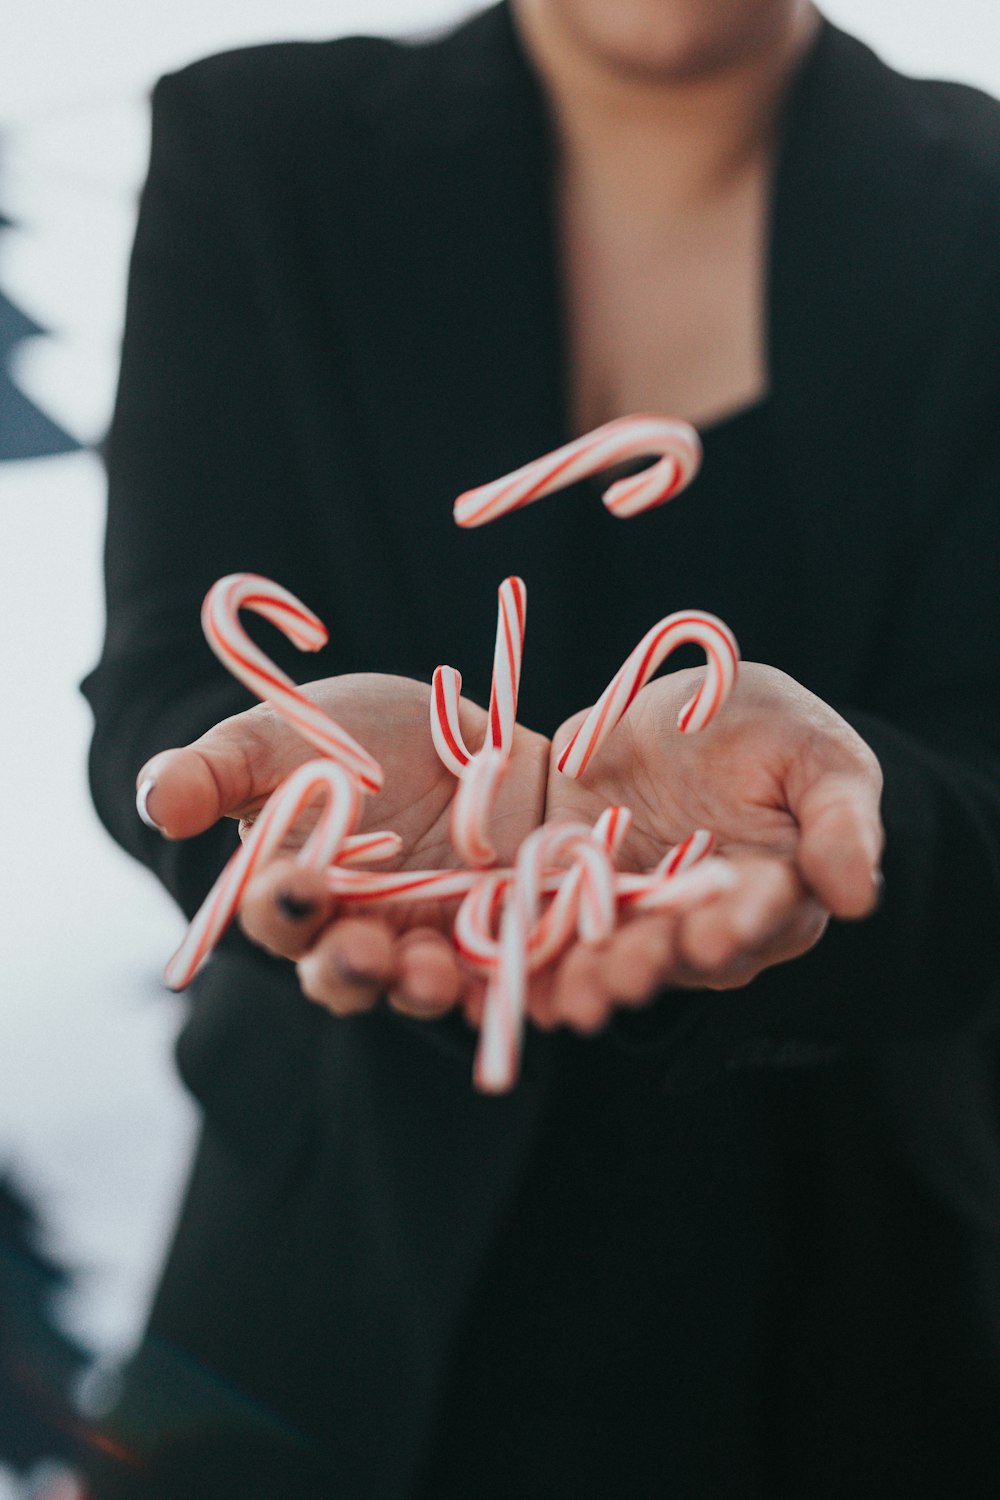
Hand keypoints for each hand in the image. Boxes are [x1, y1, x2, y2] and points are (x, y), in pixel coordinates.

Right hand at [138, 674, 547, 1018]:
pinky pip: (509, 975)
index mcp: (301, 888)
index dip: (281, 906)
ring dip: (425, 986)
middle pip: (344, 973)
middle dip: (348, 969)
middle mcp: (363, 930)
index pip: (278, 914)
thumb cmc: (366, 734)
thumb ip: (218, 769)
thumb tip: (155, 800)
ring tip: (435, 973)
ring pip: (421, 984)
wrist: (477, 735)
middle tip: (361, 952)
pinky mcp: (505, 939)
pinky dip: (521, 986)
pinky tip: (539, 988)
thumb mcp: (289, 733)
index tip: (296, 884)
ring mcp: (434, 941)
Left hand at [532, 663, 883, 1031]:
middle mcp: (708, 918)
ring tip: (568, 998)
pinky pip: (558, 932)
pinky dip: (536, 958)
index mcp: (775, 887)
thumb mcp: (813, 751)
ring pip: (617, 952)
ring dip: (591, 978)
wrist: (676, 715)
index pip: (762, 911)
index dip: (738, 924)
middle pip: (680, 948)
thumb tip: (858, 896)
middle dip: (650, 964)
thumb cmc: (764, 727)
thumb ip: (839, 819)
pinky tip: (516, 984)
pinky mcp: (580, 899)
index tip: (715, 935)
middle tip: (623, 978)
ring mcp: (642, 915)